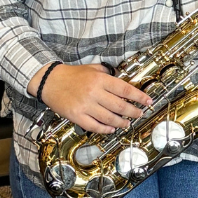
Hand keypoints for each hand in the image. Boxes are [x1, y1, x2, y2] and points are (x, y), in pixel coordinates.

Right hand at [29, 62, 152, 133]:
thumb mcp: (93, 69)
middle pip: (120, 105)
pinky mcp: (76, 116)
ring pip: (109, 118)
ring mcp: (85, 106)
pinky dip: (105, 129)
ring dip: (121, 122)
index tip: (148, 101)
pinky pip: (94, 126)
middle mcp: (94, 93)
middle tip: (139, 113)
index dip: (139, 96)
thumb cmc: (72, 74)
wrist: (50, 81)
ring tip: (127, 123)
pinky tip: (111, 129)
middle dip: (133, 111)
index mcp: (100, 80)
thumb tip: (122, 80)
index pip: (125, 89)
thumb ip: (108, 73)